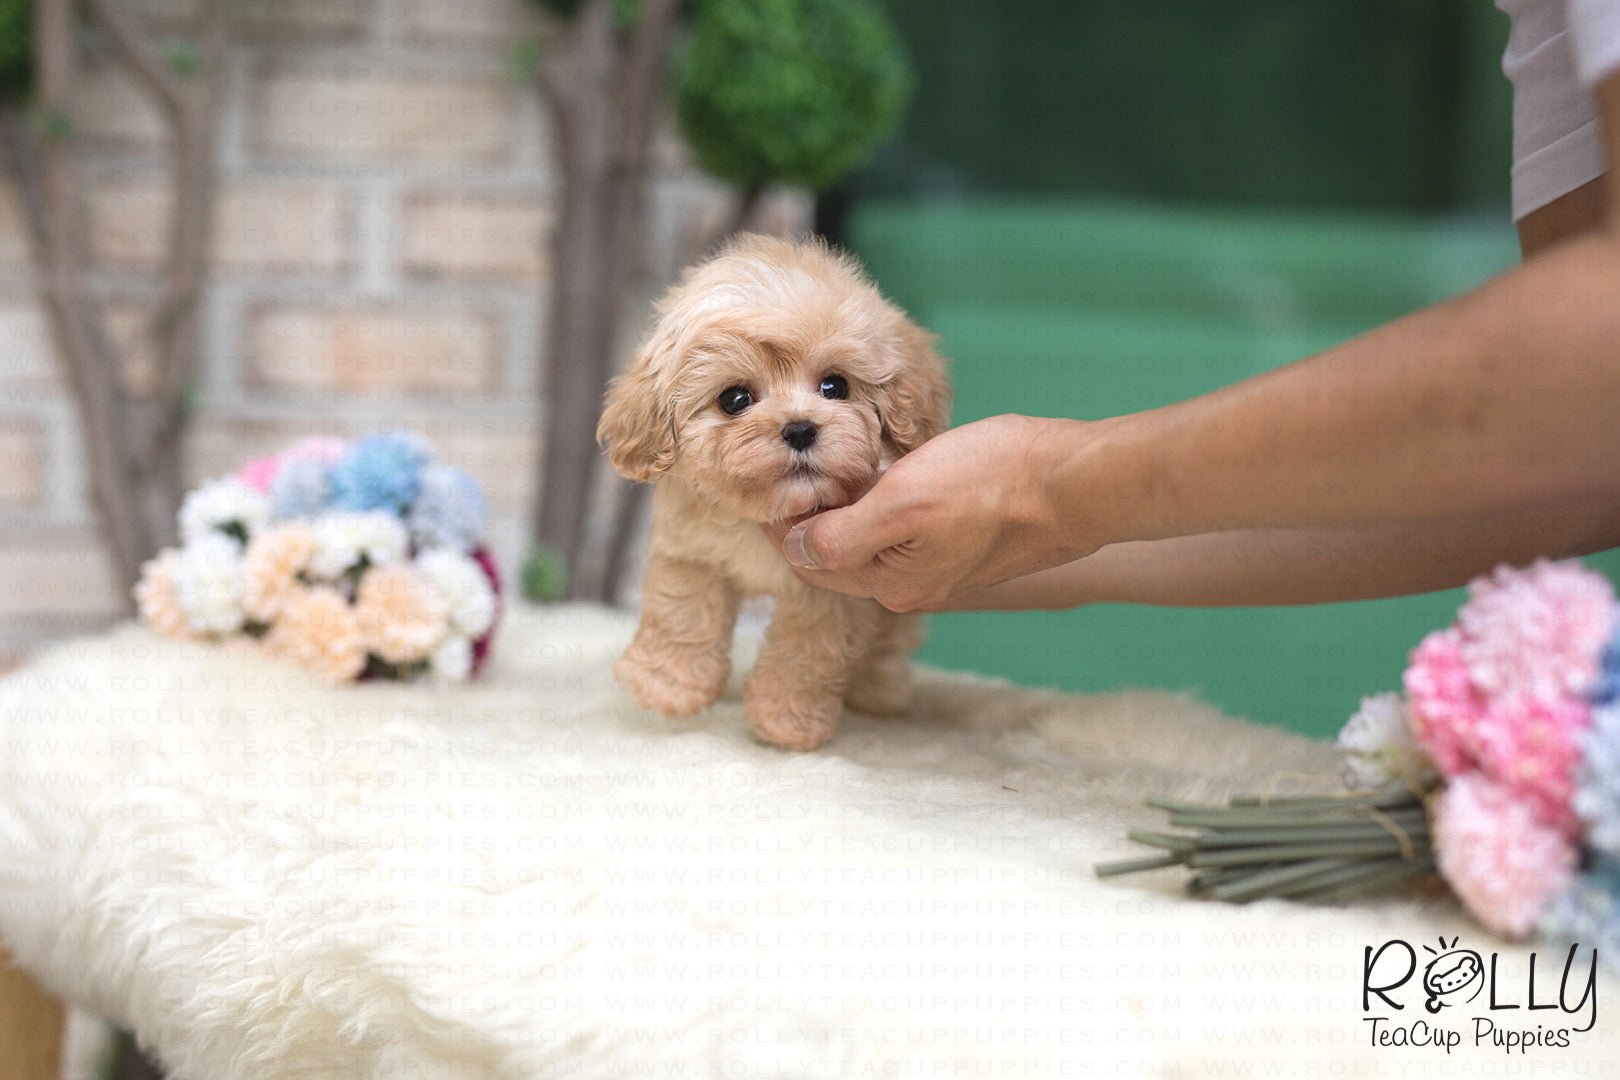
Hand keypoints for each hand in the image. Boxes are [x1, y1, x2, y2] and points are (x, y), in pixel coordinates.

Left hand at [760, 414, 1101, 611]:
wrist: (1077, 482)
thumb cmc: (994, 484)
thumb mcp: (903, 503)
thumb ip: (842, 535)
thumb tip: (793, 549)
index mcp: (890, 582)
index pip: (808, 559)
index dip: (779, 521)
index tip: (762, 478)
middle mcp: (912, 583)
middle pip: (837, 552)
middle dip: (811, 516)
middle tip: (794, 465)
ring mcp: (941, 564)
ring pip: (872, 537)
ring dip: (848, 506)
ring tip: (833, 463)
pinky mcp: (964, 540)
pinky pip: (906, 526)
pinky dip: (885, 501)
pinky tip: (886, 468)